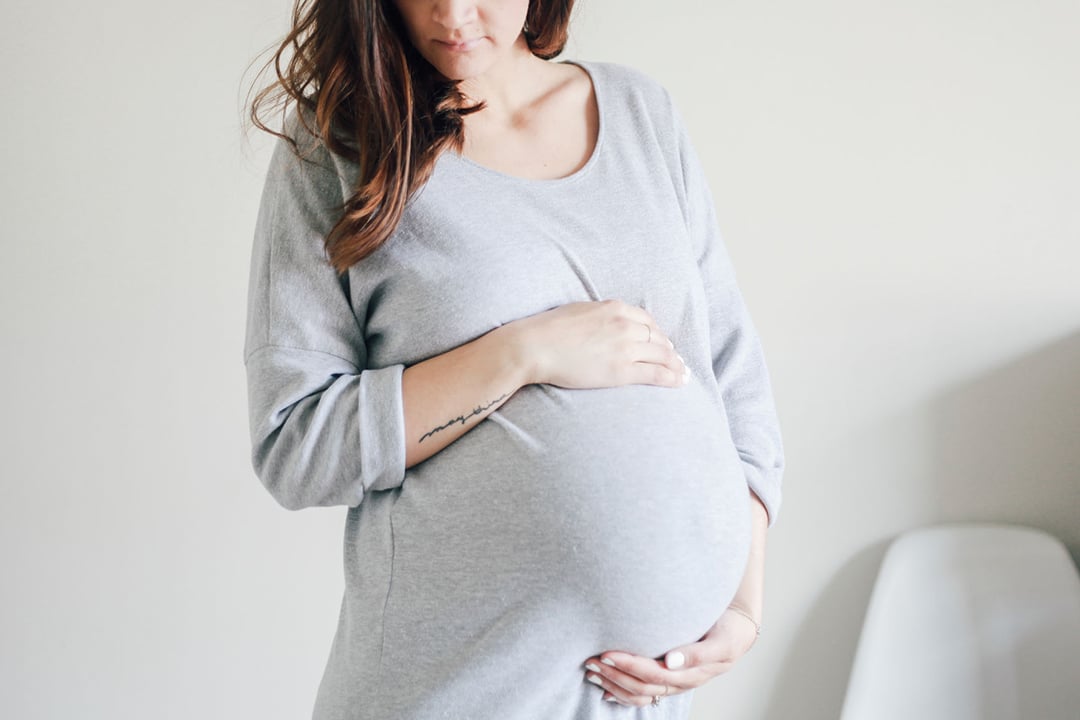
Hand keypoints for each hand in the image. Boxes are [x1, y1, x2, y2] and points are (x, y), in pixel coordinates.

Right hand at [505, 299, 689, 388]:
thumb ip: (599, 315)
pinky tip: (679, 381)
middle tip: (676, 359)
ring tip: (683, 372)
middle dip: (669, 349)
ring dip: (676, 364)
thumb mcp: (578, 310)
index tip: (661, 340)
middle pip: (657, 337)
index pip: (646, 320)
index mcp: (614, 308)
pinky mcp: (621, 370)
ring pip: (661, 355)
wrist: (534, 346)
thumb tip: (604, 323)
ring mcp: (625, 347)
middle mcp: (624, 325)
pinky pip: (655, 373)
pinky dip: (671, 377)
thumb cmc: (548, 330)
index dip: (657, 332)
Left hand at [581, 606, 759, 706]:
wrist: (739, 631)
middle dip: (614, 676)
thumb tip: (671, 661)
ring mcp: (674, 683)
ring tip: (592, 672)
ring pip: (640, 694)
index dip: (629, 666)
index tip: (607, 653)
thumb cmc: (729, 632)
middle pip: (642, 687)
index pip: (653, 675)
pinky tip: (607, 690)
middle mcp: (680, 682)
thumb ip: (698, 652)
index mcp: (692, 673)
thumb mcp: (721, 641)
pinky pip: (644, 695)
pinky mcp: (670, 680)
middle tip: (591, 661)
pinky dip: (623, 693)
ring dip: (614, 684)